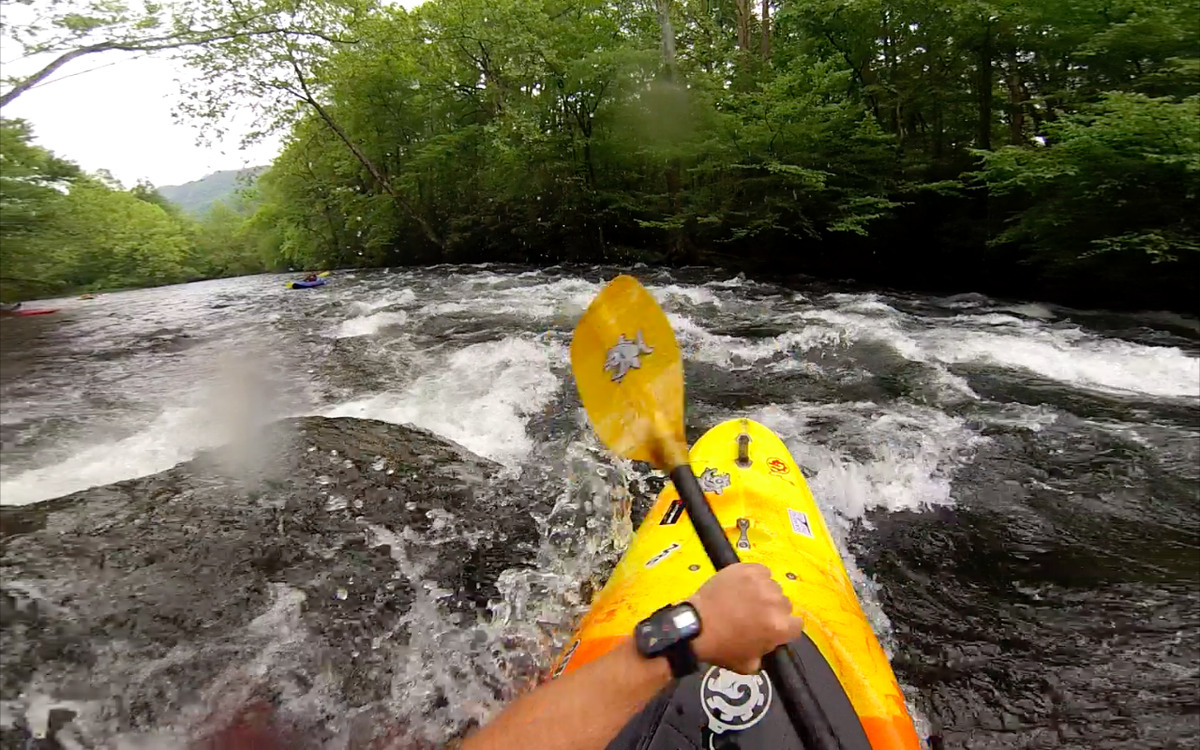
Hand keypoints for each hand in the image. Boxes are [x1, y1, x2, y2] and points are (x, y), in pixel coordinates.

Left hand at [687, 563, 803, 673]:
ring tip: (745, 600)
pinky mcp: (746, 569)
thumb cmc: (721, 647)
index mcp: (779, 627)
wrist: (695, 625)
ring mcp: (761, 582)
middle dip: (774, 611)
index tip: (773, 628)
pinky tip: (742, 586)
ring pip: (773, 587)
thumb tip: (771, 643)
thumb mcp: (750, 665)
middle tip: (755, 615)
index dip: (785, 628)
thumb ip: (768, 653)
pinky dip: (755, 577)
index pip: (797, 625)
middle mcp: (775, 602)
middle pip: (785, 605)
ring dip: (764, 593)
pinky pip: (761, 571)